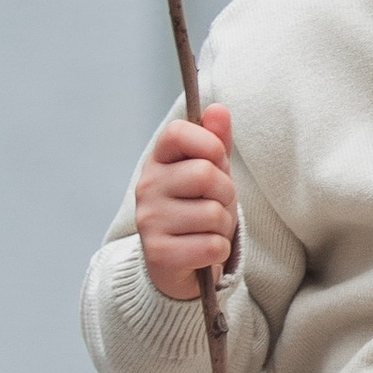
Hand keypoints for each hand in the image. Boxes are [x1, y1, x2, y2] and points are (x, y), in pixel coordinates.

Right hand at [136, 102, 237, 298]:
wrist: (179, 264)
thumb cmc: (197, 211)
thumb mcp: (210, 173)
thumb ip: (215, 141)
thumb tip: (218, 108)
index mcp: (158, 161)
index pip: (179, 131)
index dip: (209, 145)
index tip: (214, 162)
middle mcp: (146, 187)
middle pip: (205, 174)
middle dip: (225, 193)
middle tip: (215, 205)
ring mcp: (149, 220)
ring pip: (212, 213)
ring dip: (223, 226)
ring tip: (207, 230)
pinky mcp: (159, 253)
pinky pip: (212, 245)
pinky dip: (219, 250)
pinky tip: (203, 252)